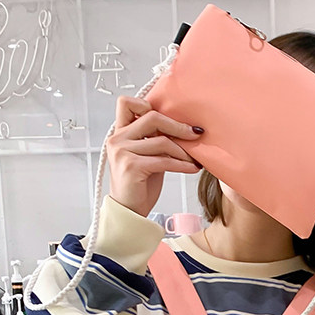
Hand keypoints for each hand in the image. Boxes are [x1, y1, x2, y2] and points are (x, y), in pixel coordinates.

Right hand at [106, 96, 202, 217]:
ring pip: (162, 141)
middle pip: (152, 118)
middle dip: (178, 126)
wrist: (129, 211)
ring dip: (184, 151)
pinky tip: (193, 168)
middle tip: (196, 134)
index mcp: (119, 133)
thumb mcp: (146, 156)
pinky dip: (183, 164)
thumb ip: (154, 140)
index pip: (127, 103)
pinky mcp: (132, 166)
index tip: (170, 118)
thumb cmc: (139, 185)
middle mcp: (118, 139)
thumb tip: (182, 129)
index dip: (148, 104)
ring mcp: (123, 152)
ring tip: (195, 159)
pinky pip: (164, 160)